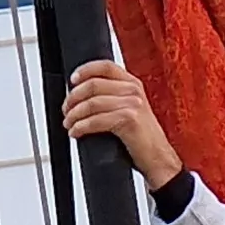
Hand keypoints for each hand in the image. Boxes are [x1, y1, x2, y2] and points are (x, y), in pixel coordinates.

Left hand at [64, 61, 183, 190]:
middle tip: (66, 110)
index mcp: (132, 84)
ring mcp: (132, 104)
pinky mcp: (128, 120)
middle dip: (73, 98)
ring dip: (74, 115)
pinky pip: (95, 121)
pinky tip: (76, 132)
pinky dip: (81, 127)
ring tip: (69, 124)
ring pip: (91, 104)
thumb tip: (82, 96)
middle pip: (93, 85)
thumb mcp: (130, 109)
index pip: (105, 66)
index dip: (85, 71)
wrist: (158, 158)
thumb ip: (112, 97)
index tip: (72, 81)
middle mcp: (133, 91)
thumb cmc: (141, 138)